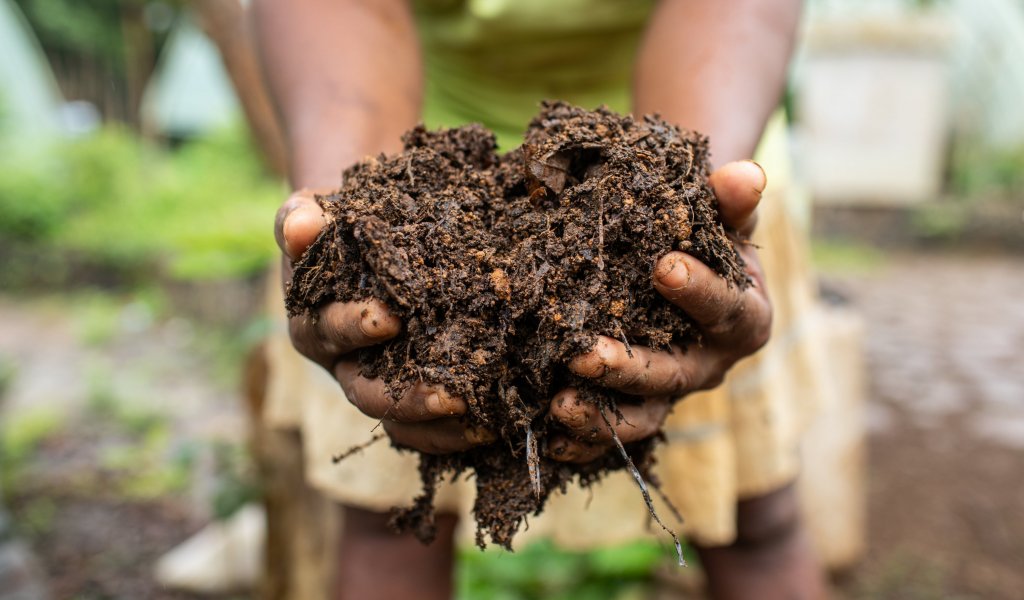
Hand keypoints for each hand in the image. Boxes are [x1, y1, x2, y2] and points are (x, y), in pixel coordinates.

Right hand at [276, 191, 490, 453]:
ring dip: (437, 426)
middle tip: (449, 396)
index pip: (329, 330)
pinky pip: (425, 430)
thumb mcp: (319, 213)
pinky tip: (494, 426)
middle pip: (365, 392)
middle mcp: (342, 361)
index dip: (356, 327)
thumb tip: (300, 228)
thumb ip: (304, 218)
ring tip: (480, 421)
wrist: (370, 237)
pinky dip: (455, 434)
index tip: (391, 319)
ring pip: (398, 421)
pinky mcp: (407, 395)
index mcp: (314, 320)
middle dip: (405, 399)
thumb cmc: (343, 223)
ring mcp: (375, 383)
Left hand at [546, 160, 771, 462]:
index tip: (664, 266)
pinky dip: (582, 440)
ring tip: (556, 403)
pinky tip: (547, 434)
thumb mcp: (720, 216)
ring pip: (643, 416)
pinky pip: (612, 434)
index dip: (700, 290)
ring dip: (600, 415)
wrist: (685, 269)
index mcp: (744, 319)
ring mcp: (672, 393)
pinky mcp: (638, 409)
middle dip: (629, 366)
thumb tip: (746, 173)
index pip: (728, 308)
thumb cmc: (703, 236)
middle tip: (584, 352)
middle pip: (675, 374)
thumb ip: (730, 200)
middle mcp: (710, 365)